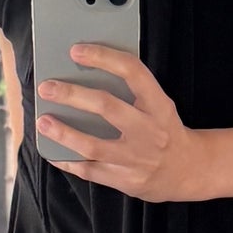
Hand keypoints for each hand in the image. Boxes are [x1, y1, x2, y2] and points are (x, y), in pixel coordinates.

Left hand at [35, 44, 211, 200]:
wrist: (190, 171)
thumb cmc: (166, 131)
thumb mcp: (159, 106)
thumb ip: (132, 92)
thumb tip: (86, 74)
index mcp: (159, 105)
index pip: (132, 72)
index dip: (103, 57)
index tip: (76, 51)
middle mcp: (149, 131)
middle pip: (106, 107)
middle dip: (72, 95)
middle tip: (48, 88)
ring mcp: (137, 159)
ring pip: (93, 145)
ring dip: (63, 133)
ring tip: (43, 122)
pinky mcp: (127, 181)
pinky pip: (90, 171)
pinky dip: (67, 161)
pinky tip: (52, 152)